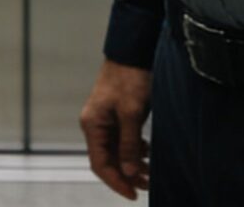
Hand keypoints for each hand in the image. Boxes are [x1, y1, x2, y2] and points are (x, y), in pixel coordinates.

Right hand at [80, 59, 154, 198]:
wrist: (134, 50)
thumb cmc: (130, 77)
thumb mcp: (131, 113)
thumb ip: (129, 144)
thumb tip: (128, 172)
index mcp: (93, 125)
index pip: (100, 163)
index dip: (116, 181)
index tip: (133, 194)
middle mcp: (96, 125)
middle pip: (108, 159)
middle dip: (126, 175)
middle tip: (147, 186)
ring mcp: (107, 120)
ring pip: (117, 151)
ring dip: (132, 164)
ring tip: (150, 173)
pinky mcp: (118, 115)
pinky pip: (124, 140)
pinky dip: (135, 150)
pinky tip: (147, 152)